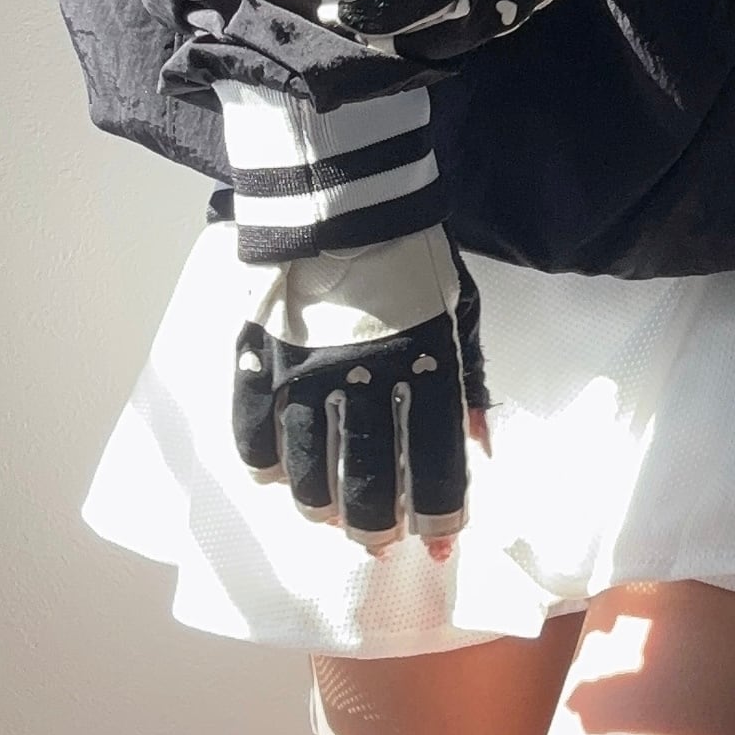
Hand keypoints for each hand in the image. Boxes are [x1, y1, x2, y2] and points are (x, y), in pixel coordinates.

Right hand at [232, 224, 488, 551]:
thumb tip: (481, 447)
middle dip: (378, 525)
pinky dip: (266, 466)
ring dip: (322, 506)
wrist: (341, 193)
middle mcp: (363, 377)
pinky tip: (281, 480)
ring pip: (306, 470)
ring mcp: (303, 370)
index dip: (439, 510)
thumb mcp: (460, 309)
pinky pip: (252, 432)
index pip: (434, 459)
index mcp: (424, 362)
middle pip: (366, 480)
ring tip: (333, 517)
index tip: (441, 538)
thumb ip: (468, 382)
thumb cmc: (411, 255)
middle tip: (380, 541)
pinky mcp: (258, 356)